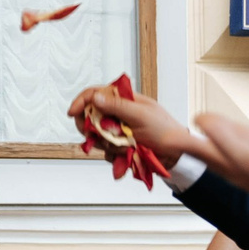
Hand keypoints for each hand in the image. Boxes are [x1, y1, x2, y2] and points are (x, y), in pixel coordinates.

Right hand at [67, 81, 200, 168]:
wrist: (176, 156)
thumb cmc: (165, 131)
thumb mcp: (140, 115)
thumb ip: (117, 106)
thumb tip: (95, 98)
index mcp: (125, 100)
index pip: (96, 94)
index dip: (81, 101)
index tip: (72, 113)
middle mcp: (119, 114)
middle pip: (90, 116)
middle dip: (92, 128)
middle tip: (100, 135)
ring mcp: (118, 130)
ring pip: (96, 136)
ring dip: (107, 143)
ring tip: (125, 146)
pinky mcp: (119, 146)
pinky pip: (105, 151)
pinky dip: (113, 155)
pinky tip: (126, 155)